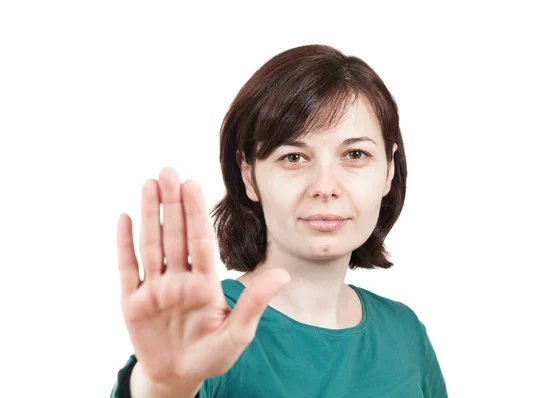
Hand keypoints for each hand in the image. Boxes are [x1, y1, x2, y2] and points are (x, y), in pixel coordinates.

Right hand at [116, 167, 289, 388]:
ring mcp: (155, 288)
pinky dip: (124, 244)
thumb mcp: (238, 333)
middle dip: (172, 203)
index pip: (199, 240)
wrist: (178, 376)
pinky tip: (125, 218)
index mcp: (204, 283)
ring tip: (150, 184)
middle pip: (174, 235)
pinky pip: (127, 268)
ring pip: (151, 244)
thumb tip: (284, 275)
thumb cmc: (212, 355)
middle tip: (168, 171)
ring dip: (149, 215)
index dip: (195, 213)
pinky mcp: (132, 301)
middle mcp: (179, 279)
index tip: (193, 184)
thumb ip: (255, 303)